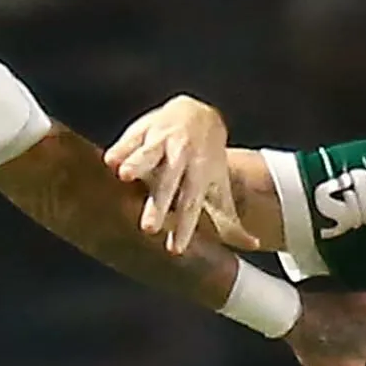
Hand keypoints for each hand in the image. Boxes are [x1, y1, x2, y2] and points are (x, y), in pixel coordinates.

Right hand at [105, 97, 251, 255]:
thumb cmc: (206, 162)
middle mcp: (182, 158)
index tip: (175, 250)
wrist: (199, 115)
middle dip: (159, 204)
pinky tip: (110, 161)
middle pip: (170, 183)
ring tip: (124, 175)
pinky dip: (121, 148)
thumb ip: (231, 221)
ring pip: (149, 153)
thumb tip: (255, 245)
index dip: (185, 227)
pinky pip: (131, 138)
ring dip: (137, 163)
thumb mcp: (219, 188)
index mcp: (201, 176)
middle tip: (148, 229)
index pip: (193, 206)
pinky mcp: (144, 129)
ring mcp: (162, 142)